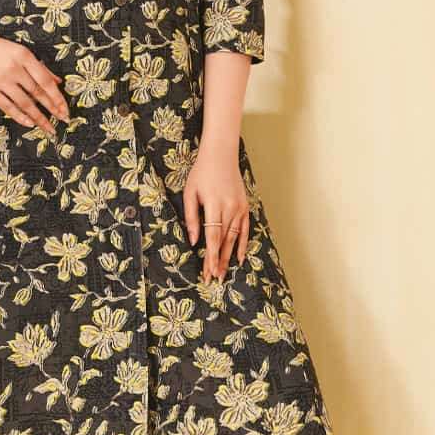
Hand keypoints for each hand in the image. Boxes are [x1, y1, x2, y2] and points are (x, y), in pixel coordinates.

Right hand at [0, 33, 69, 137]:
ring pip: (24, 103)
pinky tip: (30, 123)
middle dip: (52, 109)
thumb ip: (39, 67)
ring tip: (49, 128)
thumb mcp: (21, 52)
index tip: (65, 109)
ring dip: (39, 117)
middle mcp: (14, 69)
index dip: (57, 97)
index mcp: (24, 56)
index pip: (46, 81)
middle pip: (37, 93)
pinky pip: (8, 107)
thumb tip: (58, 82)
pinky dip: (20, 117)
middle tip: (63, 120)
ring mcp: (1, 80)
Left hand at [183, 142, 249, 280]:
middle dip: (218, 261)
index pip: (212, 236)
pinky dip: (242, 245)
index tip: (208, 272)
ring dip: (228, 257)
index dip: (210, 256)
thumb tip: (193, 241)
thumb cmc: (201, 173)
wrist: (221, 155)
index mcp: (214, 204)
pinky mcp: (245, 207)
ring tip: (223, 272)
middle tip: (215, 279)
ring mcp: (239, 208)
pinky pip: (245, 230)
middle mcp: (229, 207)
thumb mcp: (190, 193)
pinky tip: (239, 258)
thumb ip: (191, 218)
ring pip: (234, 238)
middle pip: (223, 241)